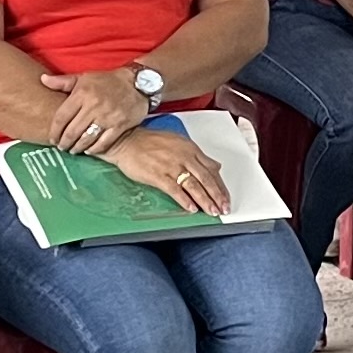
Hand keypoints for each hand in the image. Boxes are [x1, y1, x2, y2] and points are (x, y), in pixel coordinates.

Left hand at [40, 67, 152, 154]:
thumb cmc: (107, 81)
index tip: (52, 139)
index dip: (54, 131)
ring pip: (86, 139)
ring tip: (74, 150)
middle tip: (62, 148)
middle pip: (72, 131)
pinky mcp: (120, 125)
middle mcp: (94, 105)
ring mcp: (108, 116)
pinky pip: (104, 142)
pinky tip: (89, 150)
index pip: (62, 117)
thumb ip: (62, 82)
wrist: (138, 83)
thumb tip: (43, 79)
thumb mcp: (84, 77)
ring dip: (77, 148)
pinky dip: (95, 149)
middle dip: (64, 143)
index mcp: (82, 93)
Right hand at [106, 126, 227, 210]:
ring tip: (212, 211)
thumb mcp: (179, 142)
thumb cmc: (150, 141)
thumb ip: (197, 155)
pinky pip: (175, 190)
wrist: (127, 140)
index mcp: (190, 149)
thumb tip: (214, 166)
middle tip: (224, 208)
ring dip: (205, 201)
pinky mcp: (158, 175)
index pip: (212, 170)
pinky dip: (185, 201)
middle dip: (217, 196)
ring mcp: (171, 166)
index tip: (226, 197)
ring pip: (194, 186)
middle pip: (206, 179)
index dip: (220, 186)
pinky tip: (191, 209)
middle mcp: (184, 157)